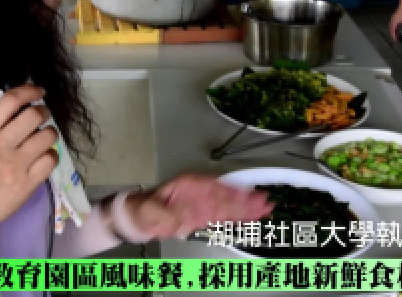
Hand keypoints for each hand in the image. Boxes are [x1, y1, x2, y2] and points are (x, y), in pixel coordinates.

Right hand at [0, 84, 57, 226]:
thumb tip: (25, 106)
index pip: (10, 100)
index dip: (30, 90)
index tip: (39, 91)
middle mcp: (0, 145)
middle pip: (34, 115)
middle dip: (44, 111)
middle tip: (43, 116)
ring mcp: (16, 165)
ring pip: (48, 136)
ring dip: (50, 133)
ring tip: (43, 138)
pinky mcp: (28, 182)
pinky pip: (52, 159)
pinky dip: (51, 155)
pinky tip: (43, 157)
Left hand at [122, 174, 273, 238]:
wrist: (137, 217)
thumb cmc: (144, 208)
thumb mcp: (154, 209)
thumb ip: (172, 213)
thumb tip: (187, 215)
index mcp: (188, 184)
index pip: (214, 187)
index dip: (231, 191)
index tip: (245, 193)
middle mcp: (198, 191)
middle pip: (226, 194)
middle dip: (245, 199)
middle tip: (263, 200)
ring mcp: (202, 202)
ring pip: (228, 204)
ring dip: (246, 207)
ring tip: (264, 208)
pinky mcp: (203, 214)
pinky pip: (223, 214)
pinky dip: (237, 215)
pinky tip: (250, 216)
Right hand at [389, 6, 401, 41]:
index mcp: (395, 21)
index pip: (392, 30)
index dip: (393, 35)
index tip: (394, 39)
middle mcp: (393, 19)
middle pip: (390, 28)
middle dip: (391, 33)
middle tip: (394, 37)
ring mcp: (393, 17)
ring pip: (390, 25)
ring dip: (392, 30)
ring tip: (394, 33)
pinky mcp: (394, 16)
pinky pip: (392, 22)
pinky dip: (392, 26)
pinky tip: (396, 27)